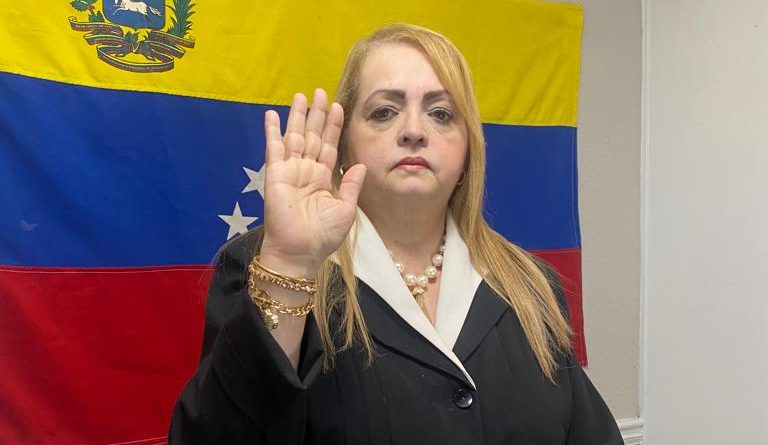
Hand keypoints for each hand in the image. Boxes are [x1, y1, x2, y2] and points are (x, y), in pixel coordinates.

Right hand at [259, 89, 365, 275]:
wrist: (301, 252)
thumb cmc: (323, 236)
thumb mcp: (345, 209)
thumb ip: (352, 185)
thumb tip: (359, 164)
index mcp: (323, 178)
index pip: (329, 145)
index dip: (333, 126)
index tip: (338, 106)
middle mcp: (306, 170)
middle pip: (312, 135)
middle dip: (316, 114)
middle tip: (320, 91)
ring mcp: (290, 171)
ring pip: (295, 137)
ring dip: (297, 116)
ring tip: (301, 96)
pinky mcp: (275, 175)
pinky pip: (274, 149)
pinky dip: (273, 131)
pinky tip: (273, 115)